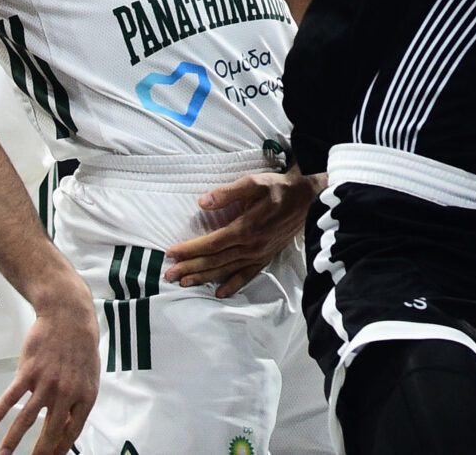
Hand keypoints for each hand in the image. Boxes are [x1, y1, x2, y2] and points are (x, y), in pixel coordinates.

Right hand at [0, 285, 99, 454]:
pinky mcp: (29, 371)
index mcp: (84, 396)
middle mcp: (66, 393)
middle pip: (50, 432)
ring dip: (13, 440)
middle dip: (38, 453)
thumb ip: (78, 402)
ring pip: (26, 419)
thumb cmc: (80, 348)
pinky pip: (11, 396)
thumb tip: (66, 427)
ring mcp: (46, 383)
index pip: (72, 432)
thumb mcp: (89, 377)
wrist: (69, 317)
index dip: (60, 449)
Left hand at [164, 170, 321, 297]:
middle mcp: (251, 245)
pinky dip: (232, 285)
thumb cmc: (279, 189)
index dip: (190, 249)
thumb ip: (227, 193)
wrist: (307, 200)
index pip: (212, 243)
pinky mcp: (265, 257)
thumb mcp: (253, 183)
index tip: (171, 253)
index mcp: (246, 227)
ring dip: (204, 277)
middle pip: (215, 260)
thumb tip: (202, 202)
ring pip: (227, 269)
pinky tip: (218, 293)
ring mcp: (259, 254)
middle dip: (190, 267)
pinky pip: (247, 275)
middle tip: (168, 274)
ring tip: (184, 282)